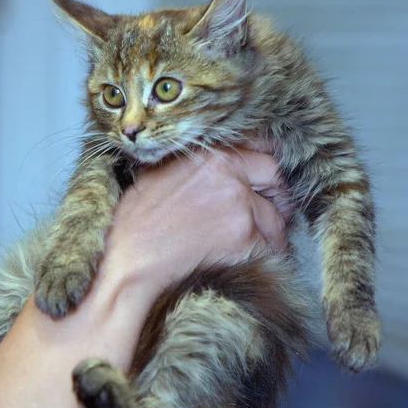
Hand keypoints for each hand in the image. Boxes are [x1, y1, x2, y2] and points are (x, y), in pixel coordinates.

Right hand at [96, 148, 289, 305]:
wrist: (130, 259)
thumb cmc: (137, 220)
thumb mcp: (161, 173)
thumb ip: (196, 162)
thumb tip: (219, 162)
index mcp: (210, 155)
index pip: (260, 147)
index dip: (265, 164)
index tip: (267, 178)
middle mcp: (230, 175)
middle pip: (276, 176)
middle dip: (276, 195)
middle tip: (270, 211)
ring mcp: (239, 207)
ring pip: (276, 218)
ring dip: (269, 231)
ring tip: (254, 242)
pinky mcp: (243, 238)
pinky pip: (269, 247)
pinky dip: (262, 255)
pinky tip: (245, 259)